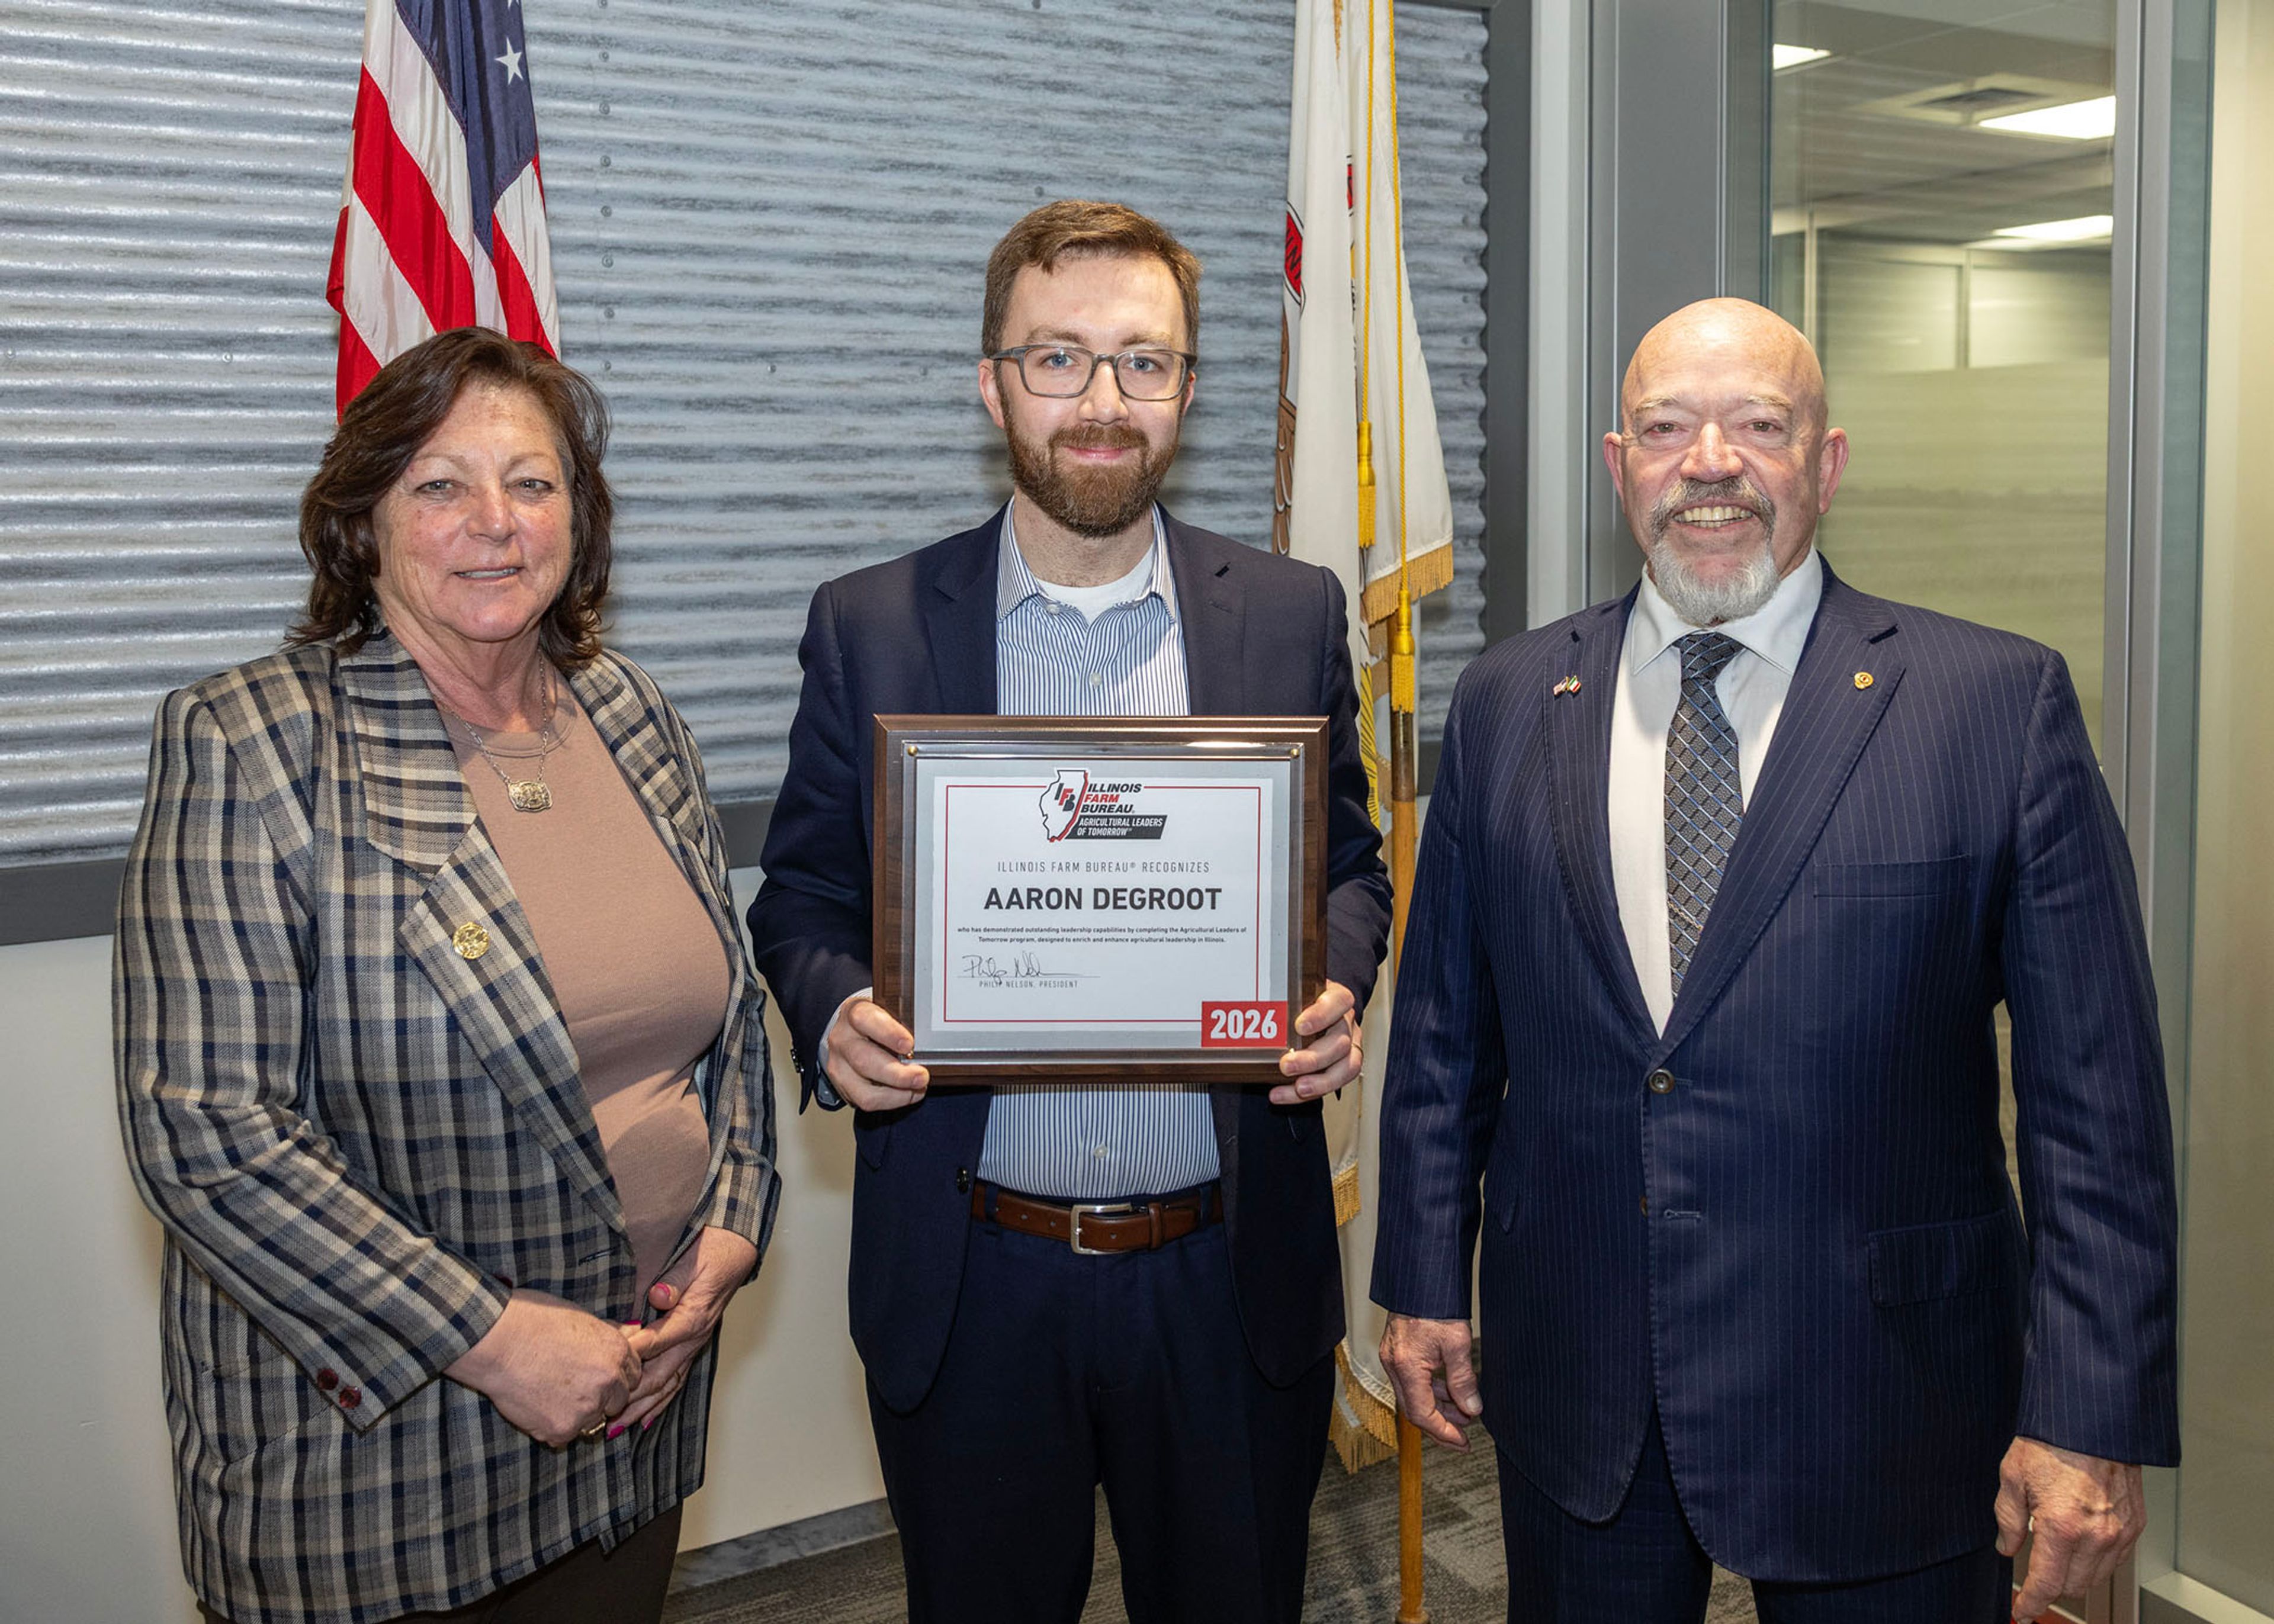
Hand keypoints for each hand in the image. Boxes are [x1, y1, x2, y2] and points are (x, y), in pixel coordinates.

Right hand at [444, 1288, 642, 1447]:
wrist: (497, 1341)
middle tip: (571, 1387)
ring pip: (591, 1421)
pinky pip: (564, 1435)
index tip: (596, 1375)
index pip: (633, 1374)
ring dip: (576, 1413)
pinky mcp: (562, 1429)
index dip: (614, 1375)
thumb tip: (633, 1331)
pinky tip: (534, 1406)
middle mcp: (610, 1381)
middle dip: (601, 1397)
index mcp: (617, 1351)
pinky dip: (551, 1426)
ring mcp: (587, 1408)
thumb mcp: (580, 1318)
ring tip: (548, 1393)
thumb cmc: (533, 1321)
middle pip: (618, 1401)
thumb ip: (607, 1333)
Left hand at [616, 1227, 761, 1433]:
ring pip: (669, 1384)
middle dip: (633, 1399)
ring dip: (644, 1407)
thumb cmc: (714, 1250)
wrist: (737, 1249)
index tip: (606, 1368)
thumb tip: (659, 1297)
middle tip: (606, 1417)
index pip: (656, 1343)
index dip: (631, 1356)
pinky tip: (647, 1418)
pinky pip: (677, 1379)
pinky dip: (662, 1401)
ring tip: (619, 1427)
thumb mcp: (694, 1258)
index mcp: (692, 1317)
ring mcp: (695, 1344)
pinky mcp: (693, 1344)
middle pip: (660, 1376)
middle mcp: (694, 1337)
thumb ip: (675, 1280)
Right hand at [827, 997, 928, 1110]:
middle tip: (921, 1076)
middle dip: (897, 1073)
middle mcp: (842, 1038)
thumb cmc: (877, 1022)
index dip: (888, 1033)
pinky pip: (865, 1101)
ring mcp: (838, 1064)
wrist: (852, 1032)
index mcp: (855, 1012)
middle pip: (863, 1059)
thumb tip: (931, 1043)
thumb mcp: (889, 1012)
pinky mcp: (842, 1085)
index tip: (909, 1044)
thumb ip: (905, 1023)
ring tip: (917, 1088)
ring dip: (896, 1093)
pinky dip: (891, 1100)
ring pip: (863, 1088)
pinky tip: (906, 1094)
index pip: (865, 1019)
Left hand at [1268, 981, 1359, 1105]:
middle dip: (1313, 1058)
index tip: (1299, 1026)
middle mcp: (1346, 1024)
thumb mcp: (1292, 995)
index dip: (1321, 1015)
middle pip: (1340, 1042)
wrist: (1308, 1018)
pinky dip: (1306, 1094)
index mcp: (1337, 1000)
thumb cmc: (1299, 1005)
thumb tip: (1240, 1007)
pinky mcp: (1342, 1069)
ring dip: (1320, 1081)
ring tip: (1298, 1088)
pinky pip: (1332, 1086)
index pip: (1339, 1002)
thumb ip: (1278, 1001)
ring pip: (1347, 1068)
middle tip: (1287, 1065)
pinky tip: (1282, 1094)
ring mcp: (1349, 1047)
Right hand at [1380, 1312, 1482, 1448]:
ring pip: (1413, 1395)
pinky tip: (1451, 1389)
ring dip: (1438, 1407)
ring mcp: (1393, 1358)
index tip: (1463, 1442)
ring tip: (1465, 1411)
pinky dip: (1431, 1390)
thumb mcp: (1457, 1343)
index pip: (1421, 1413)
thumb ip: (1463, 1380)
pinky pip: (1412, 1381)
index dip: (1443, 1432)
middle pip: (1413, 1409)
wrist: (1420, 1277)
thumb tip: (1472, 1409)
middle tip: (1464, 1435)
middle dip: (1440, 1425)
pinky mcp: (1397, 1351)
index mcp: (1406, 1366)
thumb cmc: (1436, 1305)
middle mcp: (1393, 1365)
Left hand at [1997, 1436, 2145, 1619]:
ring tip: (2057, 1557)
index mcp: (2062, 1527)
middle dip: (2051, 1587)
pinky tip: (2081, 1546)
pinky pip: (2116, 1559)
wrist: (2093, 1419)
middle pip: (2073, 1586)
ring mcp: (2120, 1531)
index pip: (2047, 1583)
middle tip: (2035, 1577)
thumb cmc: (2052, 1440)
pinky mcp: (2135, 1523)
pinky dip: (2097, 1561)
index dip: (2031, 1602)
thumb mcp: (2013, 1476)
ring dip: (2075, 1576)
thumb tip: (2006, 1545)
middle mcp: (2096, 1535)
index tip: (2023, 1611)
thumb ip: (2008, 1518)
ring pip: (2096, 1577)